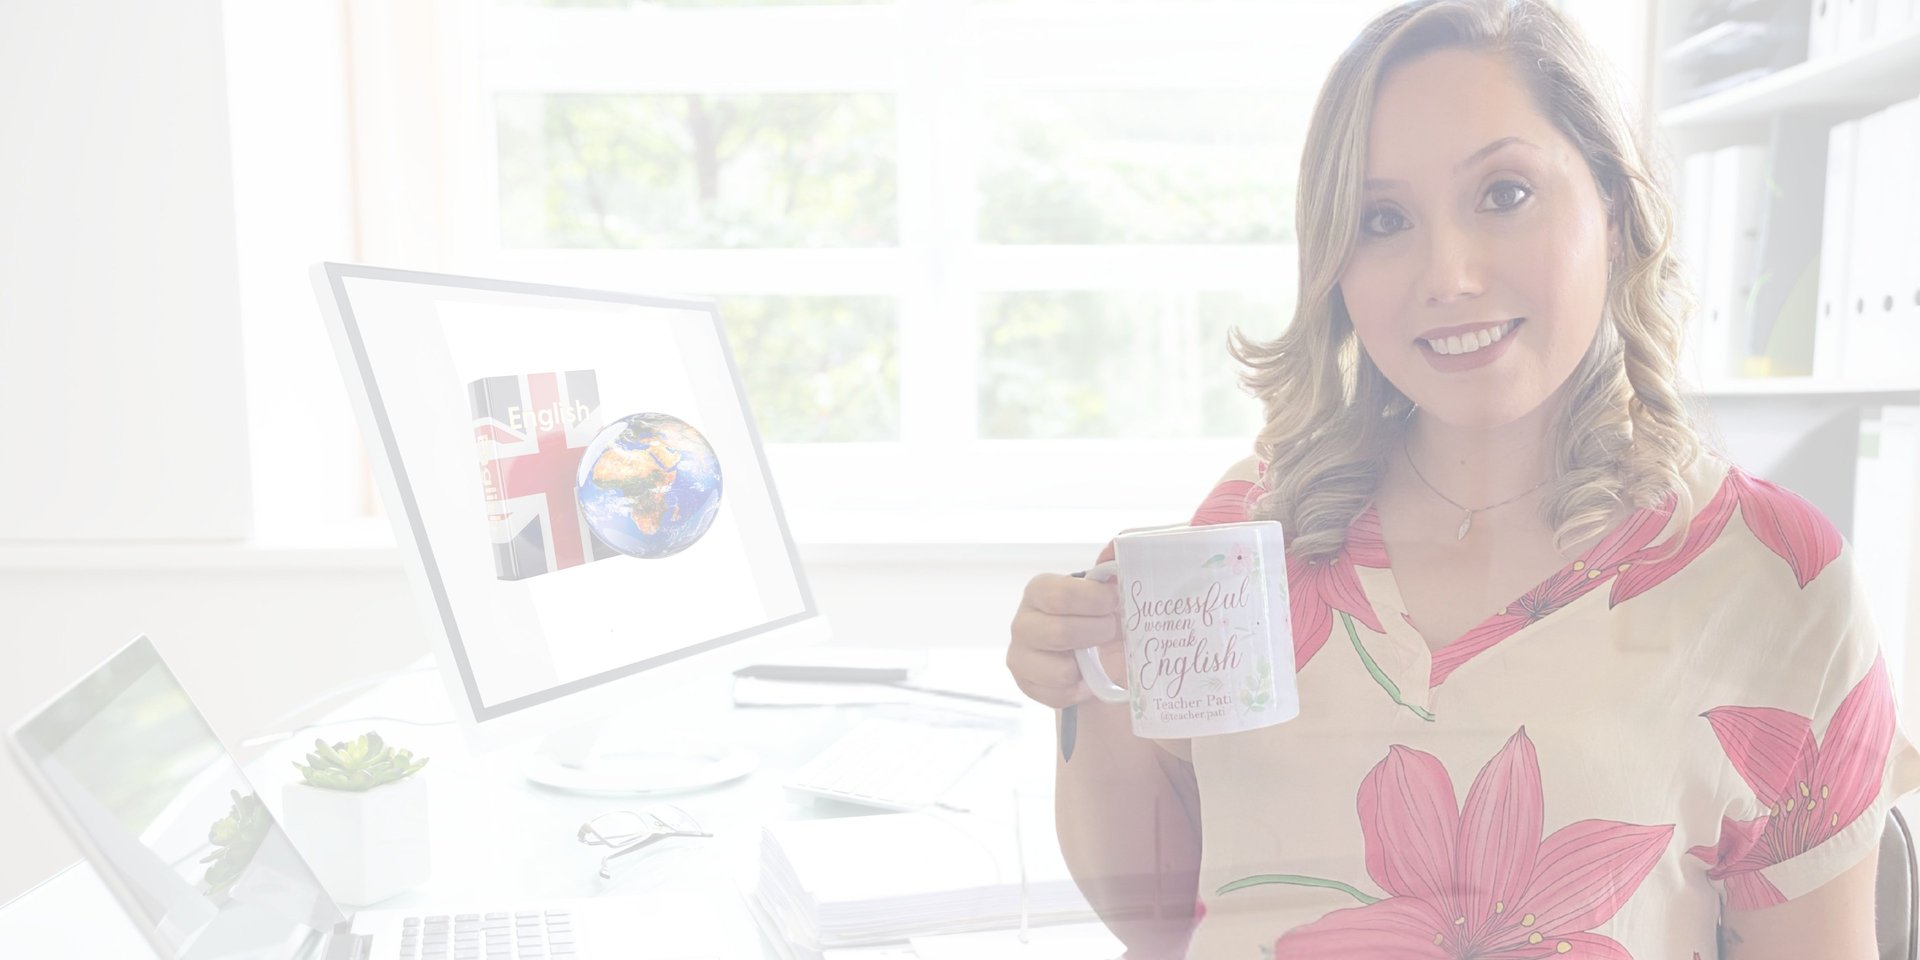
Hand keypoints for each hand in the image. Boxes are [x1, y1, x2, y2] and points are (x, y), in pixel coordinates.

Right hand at [1007, 569, 1124, 707]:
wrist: (1093, 660)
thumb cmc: (1099, 619)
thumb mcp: (1108, 593)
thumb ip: (1111, 568)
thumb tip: (1115, 547)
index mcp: (1040, 591)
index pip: (1059, 595)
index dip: (1094, 600)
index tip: (1116, 602)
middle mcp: (1022, 622)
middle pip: (1059, 633)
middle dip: (1096, 634)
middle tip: (1112, 631)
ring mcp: (1020, 656)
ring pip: (1060, 670)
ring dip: (1088, 666)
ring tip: (1096, 656)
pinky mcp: (1026, 685)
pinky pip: (1059, 695)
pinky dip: (1081, 690)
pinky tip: (1085, 677)